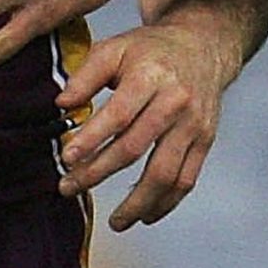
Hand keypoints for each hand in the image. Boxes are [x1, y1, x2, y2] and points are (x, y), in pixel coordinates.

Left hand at [53, 20, 242, 228]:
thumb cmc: (149, 50)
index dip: (91, 140)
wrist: (203, 46)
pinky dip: (166, 203)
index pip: (118, 115)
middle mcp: (176, 103)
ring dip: (137, 203)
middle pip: (134, 148)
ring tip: (114, 222)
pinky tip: (145, 215)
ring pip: (165, 174)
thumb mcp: (114, 48)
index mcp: (150, 77)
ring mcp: (194, 125)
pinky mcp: (205, 141)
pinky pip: (186, 179)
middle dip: (97, 173)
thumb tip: (61, 105)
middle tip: (67, 188)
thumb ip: (86, 75)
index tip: (66, 158)